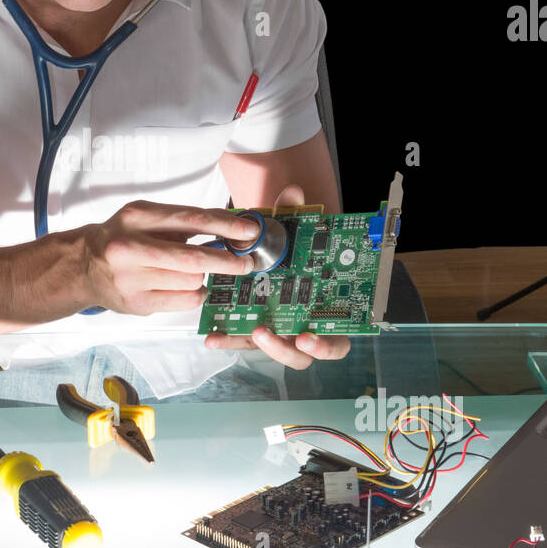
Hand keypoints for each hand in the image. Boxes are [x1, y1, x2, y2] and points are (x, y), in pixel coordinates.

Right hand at [83, 200, 260, 315]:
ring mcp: (132, 279)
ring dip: (204, 277)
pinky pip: (185, 301)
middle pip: (194, 259)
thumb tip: (232, 226)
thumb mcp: (146, 217)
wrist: (83, 267)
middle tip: (245, 262)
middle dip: (227, 261)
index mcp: (136, 217)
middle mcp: (130, 248)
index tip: (250, 230)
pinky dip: (195, 293)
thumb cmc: (122, 238)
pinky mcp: (137, 304)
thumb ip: (184, 221)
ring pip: (192, 281)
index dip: (226, 226)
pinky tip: (187, 287)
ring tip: (195, 271)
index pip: (191, 220)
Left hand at [202, 184, 351, 368]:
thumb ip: (294, 213)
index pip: (336, 339)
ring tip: (247, 330)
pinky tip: (211, 336)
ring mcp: (281, 331)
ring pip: (274, 352)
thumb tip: (291, 192)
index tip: (307, 337)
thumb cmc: (296, 252)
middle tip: (267, 332)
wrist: (278, 253)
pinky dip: (229, 339)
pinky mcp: (256, 331)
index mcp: (328, 312)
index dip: (324, 345)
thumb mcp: (296, 232)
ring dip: (260, 345)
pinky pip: (244, 340)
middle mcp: (307, 328)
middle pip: (303, 355)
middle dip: (284, 349)